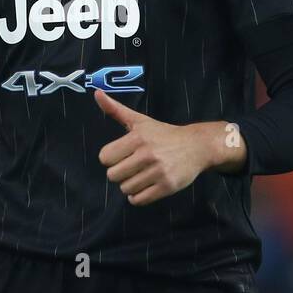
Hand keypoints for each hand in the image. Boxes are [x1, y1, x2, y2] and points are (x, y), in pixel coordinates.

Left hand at [95, 89, 233, 205]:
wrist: (197, 146)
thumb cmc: (164, 134)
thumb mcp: (140, 120)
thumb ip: (116, 109)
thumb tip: (96, 93)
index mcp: (137, 138)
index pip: (105, 157)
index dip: (111, 158)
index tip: (122, 155)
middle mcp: (147, 154)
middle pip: (113, 175)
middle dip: (120, 173)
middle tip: (131, 167)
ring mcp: (158, 172)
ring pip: (125, 189)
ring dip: (130, 185)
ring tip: (140, 176)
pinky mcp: (167, 187)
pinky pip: (139, 200)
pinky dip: (138, 197)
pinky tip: (144, 187)